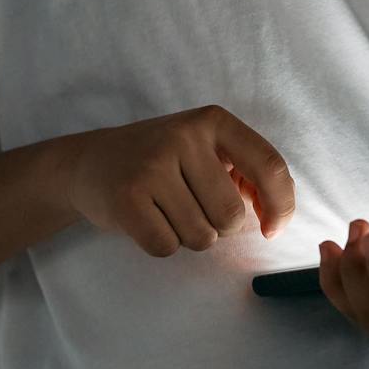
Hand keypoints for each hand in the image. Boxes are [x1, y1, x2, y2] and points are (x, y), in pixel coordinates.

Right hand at [62, 105, 295, 257]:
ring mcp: (153, 166)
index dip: (280, 205)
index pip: (268, 165)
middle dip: (220, 228)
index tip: (272, 229)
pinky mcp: (127, 198)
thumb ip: (244, 172)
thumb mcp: (203, 149)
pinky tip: (147, 220)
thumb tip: (274, 216)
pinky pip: (167, 247)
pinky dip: (162, 244)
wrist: (88, 163)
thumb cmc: (160, 161)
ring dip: (190, 237)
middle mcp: (184, 136)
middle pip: (232, 215)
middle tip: (194, 210)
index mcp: (213, 121)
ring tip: (166, 211)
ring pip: (202, 236)